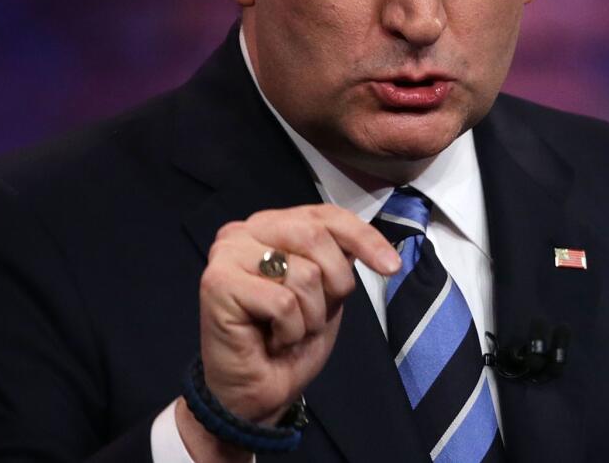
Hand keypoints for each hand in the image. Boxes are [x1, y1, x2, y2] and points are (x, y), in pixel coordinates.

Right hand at [181, 204, 399, 447]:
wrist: (253, 394)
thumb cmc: (287, 341)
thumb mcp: (325, 293)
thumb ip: (335, 259)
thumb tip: (364, 240)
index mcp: (269, 226)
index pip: (324, 215)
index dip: (363, 237)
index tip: (391, 268)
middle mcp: (243, 230)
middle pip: (314, 234)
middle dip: (335, 282)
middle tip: (319, 316)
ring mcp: (226, 254)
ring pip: (303, 273)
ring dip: (310, 315)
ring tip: (289, 331)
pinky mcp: (217, 282)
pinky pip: (283, 302)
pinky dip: (291, 330)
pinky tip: (272, 341)